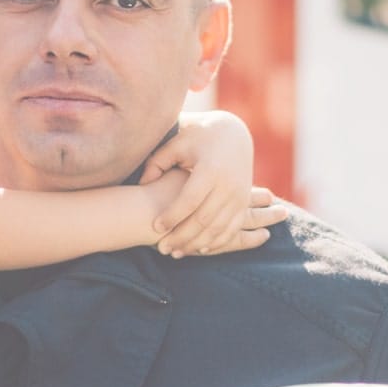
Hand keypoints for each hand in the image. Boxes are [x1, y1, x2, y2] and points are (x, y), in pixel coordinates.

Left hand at [142, 113, 286, 256]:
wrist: (234, 134)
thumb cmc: (198, 137)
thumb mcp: (177, 143)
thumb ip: (157, 162)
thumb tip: (143, 184)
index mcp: (211, 170)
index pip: (190, 200)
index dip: (172, 216)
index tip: (155, 227)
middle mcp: (228, 185)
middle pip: (203, 219)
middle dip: (181, 237)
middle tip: (162, 248)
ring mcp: (239, 196)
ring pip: (218, 229)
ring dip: (197, 244)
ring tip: (176, 252)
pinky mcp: (244, 203)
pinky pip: (232, 229)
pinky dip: (217, 243)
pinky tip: (199, 250)